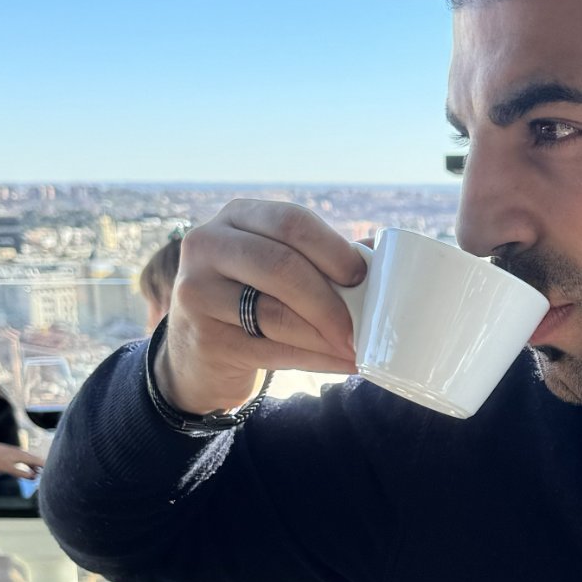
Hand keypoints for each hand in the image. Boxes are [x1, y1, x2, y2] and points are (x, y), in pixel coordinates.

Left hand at [0, 438, 46, 477]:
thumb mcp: (8, 469)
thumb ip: (21, 473)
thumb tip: (33, 477)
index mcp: (23, 456)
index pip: (40, 461)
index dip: (48, 467)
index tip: (53, 474)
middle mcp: (22, 453)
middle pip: (37, 460)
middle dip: (43, 468)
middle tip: (48, 477)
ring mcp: (18, 452)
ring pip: (31, 460)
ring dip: (35, 468)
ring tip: (38, 476)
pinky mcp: (13, 453)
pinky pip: (26, 460)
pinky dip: (29, 465)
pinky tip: (28, 470)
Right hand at [155, 199, 364, 414]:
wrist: (199, 353)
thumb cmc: (254, 298)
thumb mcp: (277, 267)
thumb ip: (323, 257)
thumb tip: (384, 256)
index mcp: (236, 217)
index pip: (290, 221)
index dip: (332, 248)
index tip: (362, 277)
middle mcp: (207, 246)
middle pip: (281, 266)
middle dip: (330, 300)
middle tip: (361, 326)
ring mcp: (196, 292)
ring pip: (276, 313)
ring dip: (326, 336)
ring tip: (357, 348)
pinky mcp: (204, 338)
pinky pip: (272, 350)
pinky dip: (317, 360)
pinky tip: (343, 364)